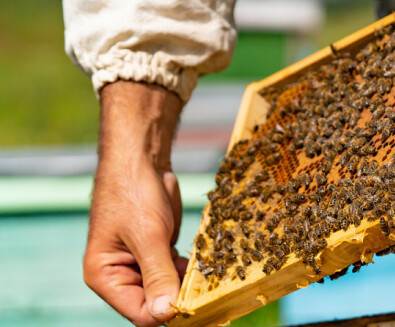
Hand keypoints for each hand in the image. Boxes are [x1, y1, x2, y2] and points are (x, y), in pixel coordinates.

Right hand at [84, 81, 186, 326]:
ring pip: (169, 291)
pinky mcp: (158, 254)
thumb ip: (158, 275)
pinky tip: (205, 265)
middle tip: (211, 298)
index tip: (199, 308)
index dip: (167, 314)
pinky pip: (176, 273)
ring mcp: (140, 266)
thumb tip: (166, 314)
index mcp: (105, 277)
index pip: (140, 313)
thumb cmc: (133, 193)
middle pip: (154, 306)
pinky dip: (190, 272)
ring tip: (210, 278)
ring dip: (188, 287)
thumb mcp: (148, 236)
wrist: (142, 160)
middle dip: (180, 302)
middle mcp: (120, 277)